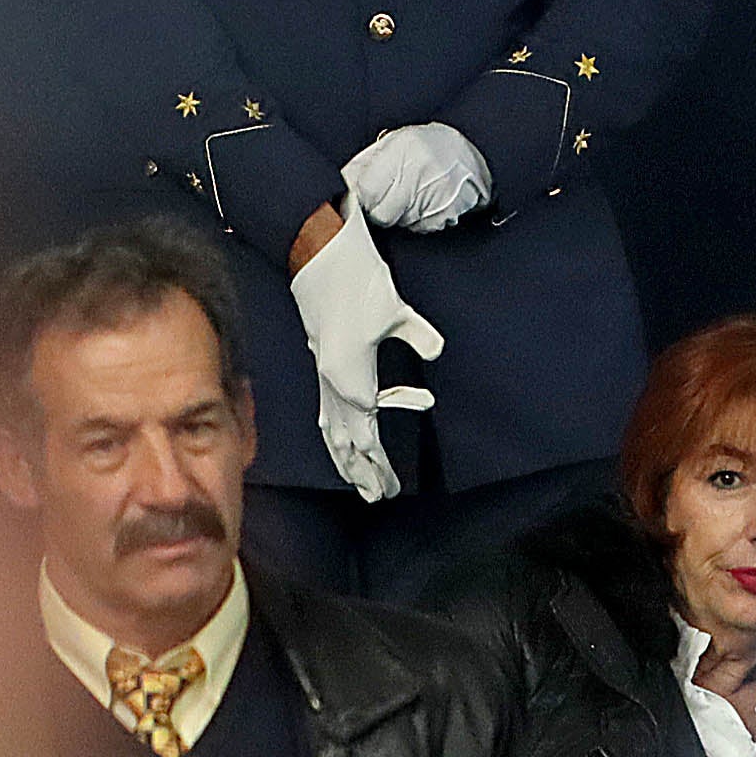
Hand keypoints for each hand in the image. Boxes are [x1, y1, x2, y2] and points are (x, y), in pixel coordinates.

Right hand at [285, 204, 442, 502]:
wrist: (319, 259)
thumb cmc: (359, 284)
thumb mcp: (396, 311)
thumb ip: (418, 334)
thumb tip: (435, 350)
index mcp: (352, 382)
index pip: (367, 438)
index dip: (379, 466)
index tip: (391, 488)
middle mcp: (333, 387)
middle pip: (347, 443)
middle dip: (361, 472)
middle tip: (377, 497)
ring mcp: (324, 377)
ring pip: (332, 430)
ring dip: (344, 457)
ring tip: (356, 480)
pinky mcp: (322, 365)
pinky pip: (327, 411)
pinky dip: (334, 433)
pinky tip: (339, 438)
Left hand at [342, 122, 491, 232]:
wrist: (472, 151)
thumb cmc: (428, 145)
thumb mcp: (395, 142)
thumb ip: (368, 163)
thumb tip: (345, 184)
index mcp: (404, 150)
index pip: (367, 191)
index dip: (359, 198)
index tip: (358, 198)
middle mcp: (422, 174)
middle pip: (382, 214)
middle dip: (377, 210)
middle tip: (383, 199)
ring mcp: (437, 196)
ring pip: (400, 223)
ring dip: (399, 214)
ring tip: (410, 193)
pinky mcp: (447, 213)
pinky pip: (419, 226)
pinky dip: (417, 219)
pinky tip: (425, 201)